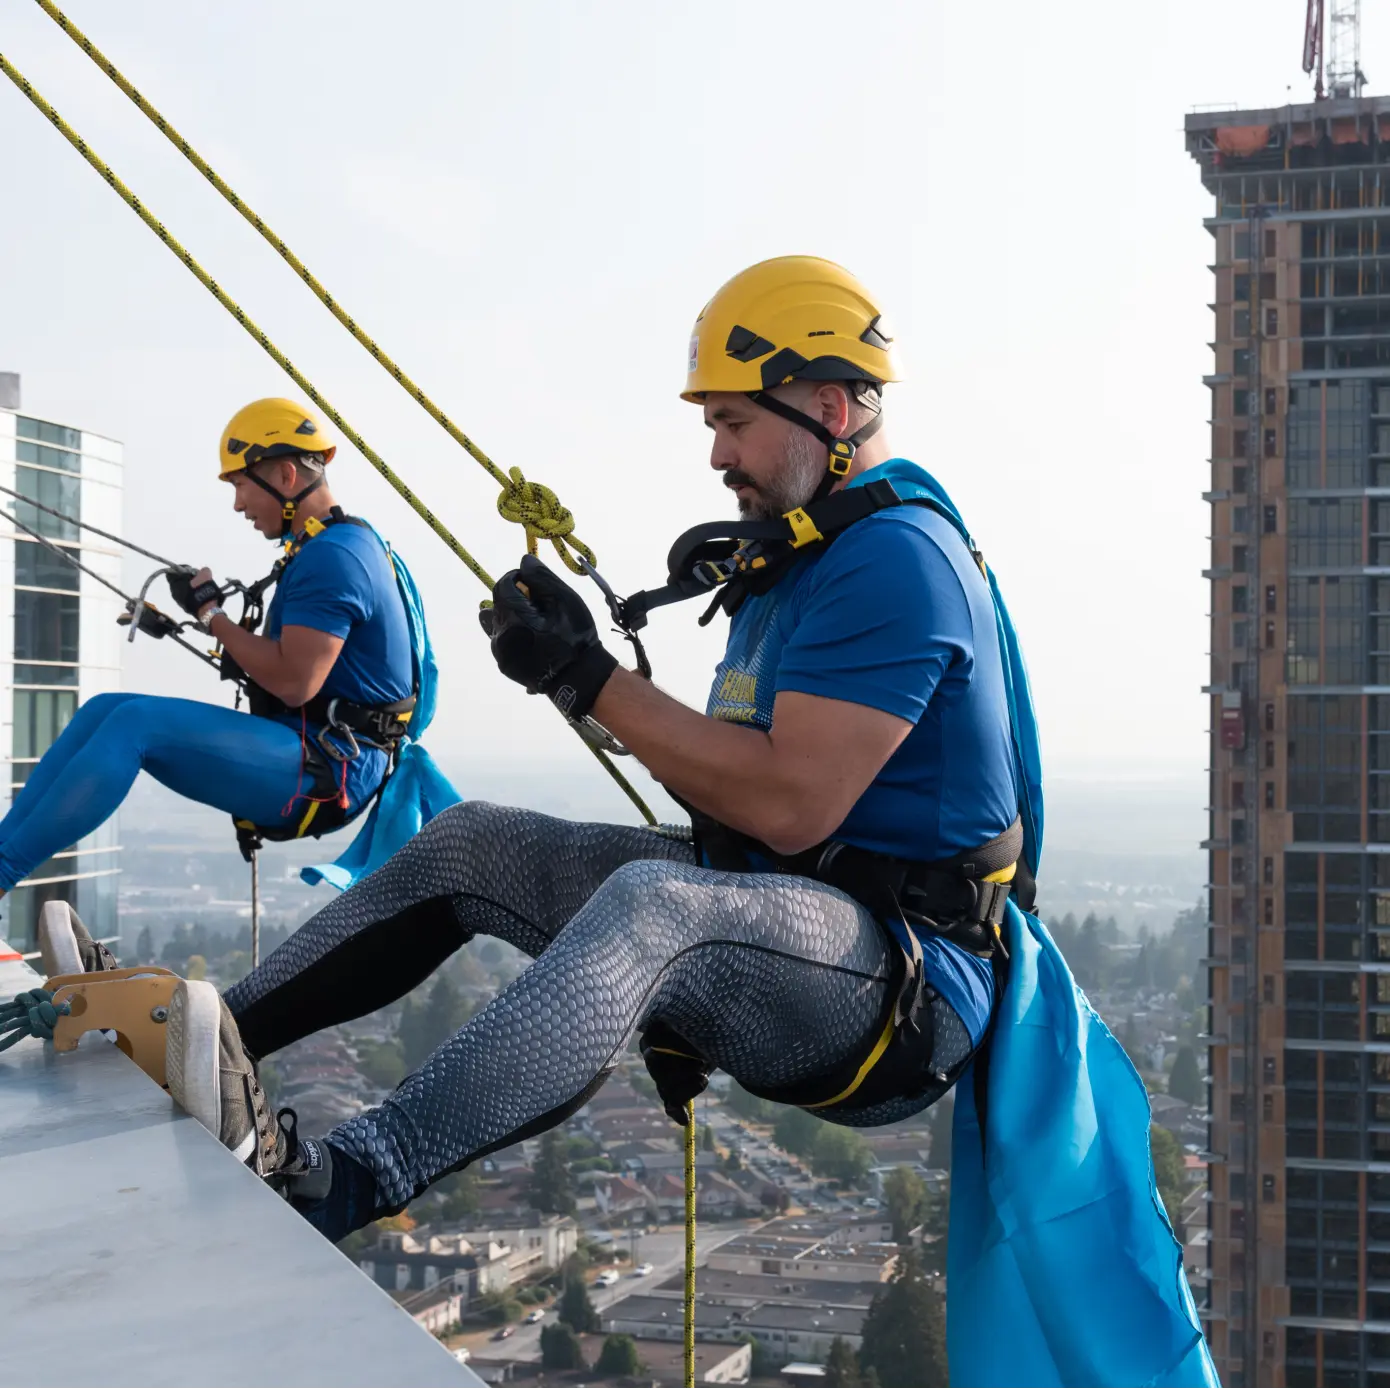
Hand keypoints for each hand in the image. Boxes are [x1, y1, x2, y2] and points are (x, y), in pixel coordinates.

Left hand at [168, 566, 222, 620]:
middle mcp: (174, 590)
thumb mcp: (206, 576)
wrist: (206, 609)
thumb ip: (203, 571)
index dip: (183, 569)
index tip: (192, 571)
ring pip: (181, 590)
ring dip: (188, 588)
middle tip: (197, 579)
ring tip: (200, 588)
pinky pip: (184, 597)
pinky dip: (190, 595)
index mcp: (176, 581)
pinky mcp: (182, 606)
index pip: (173, 571)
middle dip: (186, 579)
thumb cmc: (204, 591)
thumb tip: (204, 570)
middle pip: (178, 581)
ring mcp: (177, 599)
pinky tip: (199, 596)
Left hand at [479, 554, 616, 717]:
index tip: (537, 587)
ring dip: (512, 617)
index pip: (502, 584)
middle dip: (516, 599)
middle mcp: (499, 635)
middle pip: (498, 603)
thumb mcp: (564, 601)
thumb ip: (542, 578)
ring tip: (536, 624)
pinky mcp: (503, 665)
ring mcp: (499, 653)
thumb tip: (523, 561)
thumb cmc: (575, 637)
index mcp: (513, 616)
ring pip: (497, 622)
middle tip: (542, 608)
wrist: (578, 678)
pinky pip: (501, 640)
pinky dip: (513, 634)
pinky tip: (533, 640)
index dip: (518, 579)